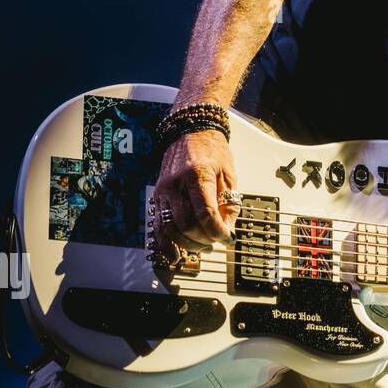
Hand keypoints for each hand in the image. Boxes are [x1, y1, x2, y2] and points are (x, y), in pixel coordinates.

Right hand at [151, 129, 239, 255]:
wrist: (190, 132)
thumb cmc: (212, 150)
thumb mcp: (229, 174)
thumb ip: (229, 203)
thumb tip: (228, 229)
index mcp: (198, 175)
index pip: (205, 213)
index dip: (217, 231)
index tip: (228, 238)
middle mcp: (177, 184)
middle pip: (187, 224)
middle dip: (204, 239)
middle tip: (217, 242)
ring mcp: (164, 191)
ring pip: (171, 228)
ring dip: (189, 244)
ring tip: (203, 246)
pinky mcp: (157, 196)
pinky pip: (158, 226)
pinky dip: (166, 244)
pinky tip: (175, 255)